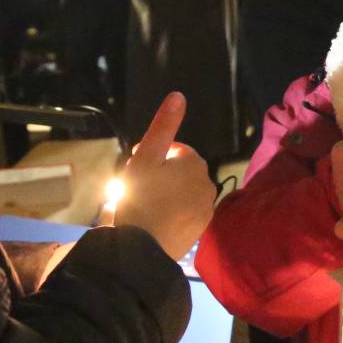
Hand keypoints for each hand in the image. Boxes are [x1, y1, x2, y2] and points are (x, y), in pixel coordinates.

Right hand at [115, 92, 216, 260]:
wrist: (143, 248)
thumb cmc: (140, 197)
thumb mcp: (146, 157)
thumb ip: (163, 126)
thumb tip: (179, 95)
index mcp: (195, 163)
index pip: (174, 150)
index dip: (152, 156)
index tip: (135, 168)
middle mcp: (207, 184)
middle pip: (179, 172)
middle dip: (161, 175)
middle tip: (137, 188)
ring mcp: (206, 209)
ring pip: (182, 192)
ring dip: (166, 193)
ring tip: (144, 206)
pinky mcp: (200, 229)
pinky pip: (185, 212)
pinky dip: (172, 212)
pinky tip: (155, 221)